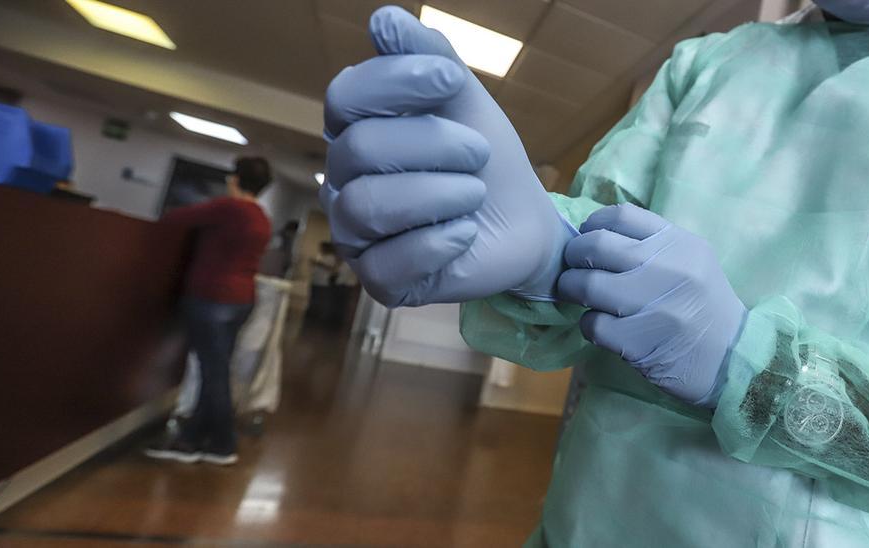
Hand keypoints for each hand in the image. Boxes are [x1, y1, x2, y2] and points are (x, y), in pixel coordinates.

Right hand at [320, 6, 573, 306]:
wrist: (525, 222)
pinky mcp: (380, 282)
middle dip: (433, 144)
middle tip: (478, 151)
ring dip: (438, 194)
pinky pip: (388, 263)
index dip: (396, 82)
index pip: (346, 96)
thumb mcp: (465, 102)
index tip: (450, 80)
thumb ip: (429, 58)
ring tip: (475, 192)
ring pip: (368, 206)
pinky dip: (438, 242)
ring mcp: (357, 235)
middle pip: (360, 150)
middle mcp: (343, 181)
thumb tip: (384, 20)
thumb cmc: (485, 159)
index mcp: (356, 130)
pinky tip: (464, 232)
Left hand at [557, 205, 747, 406]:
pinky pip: (592, 324)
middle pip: (595, 246)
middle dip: (573, 257)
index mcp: (679, 243)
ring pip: (586, 285)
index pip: (621, 215)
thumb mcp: (691, 262)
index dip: (593, 225)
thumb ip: (652, 244)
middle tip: (573, 270)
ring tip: (578, 297)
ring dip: (572, 290)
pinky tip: (601, 327)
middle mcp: (667, 268)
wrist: (733, 360)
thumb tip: (595, 234)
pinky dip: (588, 324)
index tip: (587, 239)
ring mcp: (653, 306)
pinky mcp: (638, 342)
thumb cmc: (704, 307)